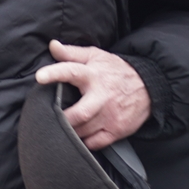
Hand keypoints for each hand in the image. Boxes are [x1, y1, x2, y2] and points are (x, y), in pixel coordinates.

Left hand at [34, 40, 151, 149]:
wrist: (148, 86)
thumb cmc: (116, 71)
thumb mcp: (96, 56)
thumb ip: (72, 53)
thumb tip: (52, 45)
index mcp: (93, 75)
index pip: (72, 71)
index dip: (55, 73)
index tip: (39, 77)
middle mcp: (102, 96)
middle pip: (80, 113)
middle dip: (63, 119)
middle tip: (51, 119)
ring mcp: (111, 116)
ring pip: (84, 131)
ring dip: (70, 131)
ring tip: (61, 127)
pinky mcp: (117, 130)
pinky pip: (95, 143)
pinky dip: (83, 142)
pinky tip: (78, 136)